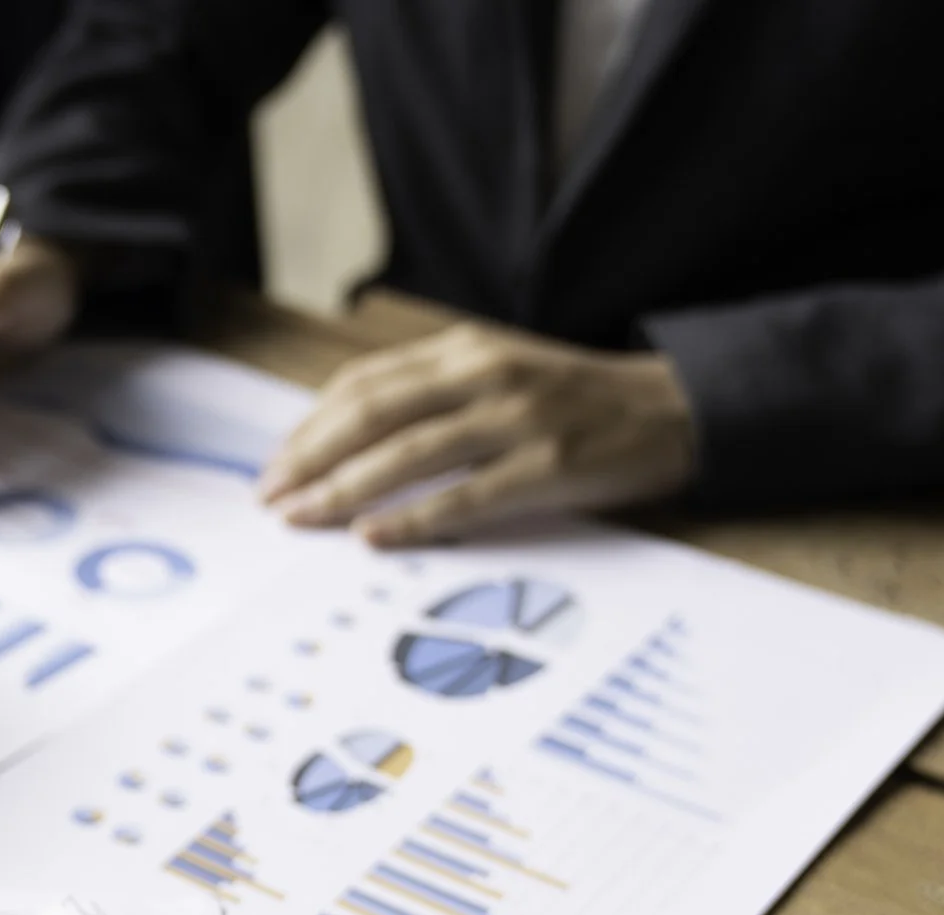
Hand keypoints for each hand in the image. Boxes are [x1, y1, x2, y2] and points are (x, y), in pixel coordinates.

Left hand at [259, 321, 698, 546]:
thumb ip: (433, 395)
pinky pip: (464, 497)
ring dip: (344, 489)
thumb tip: (348, 440)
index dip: (311, 425)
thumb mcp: (499, 374)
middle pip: (374, 413)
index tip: (276, 464)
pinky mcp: (547, 468)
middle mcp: (486, 375)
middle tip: (270, 497)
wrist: (674, 410)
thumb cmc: (574, 402)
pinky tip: (372, 537)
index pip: (365, 383)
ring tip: (303, 518)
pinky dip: (412, 519)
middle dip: (310, 456)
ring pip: (408, 453)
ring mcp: (517, 420)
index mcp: (465, 349)